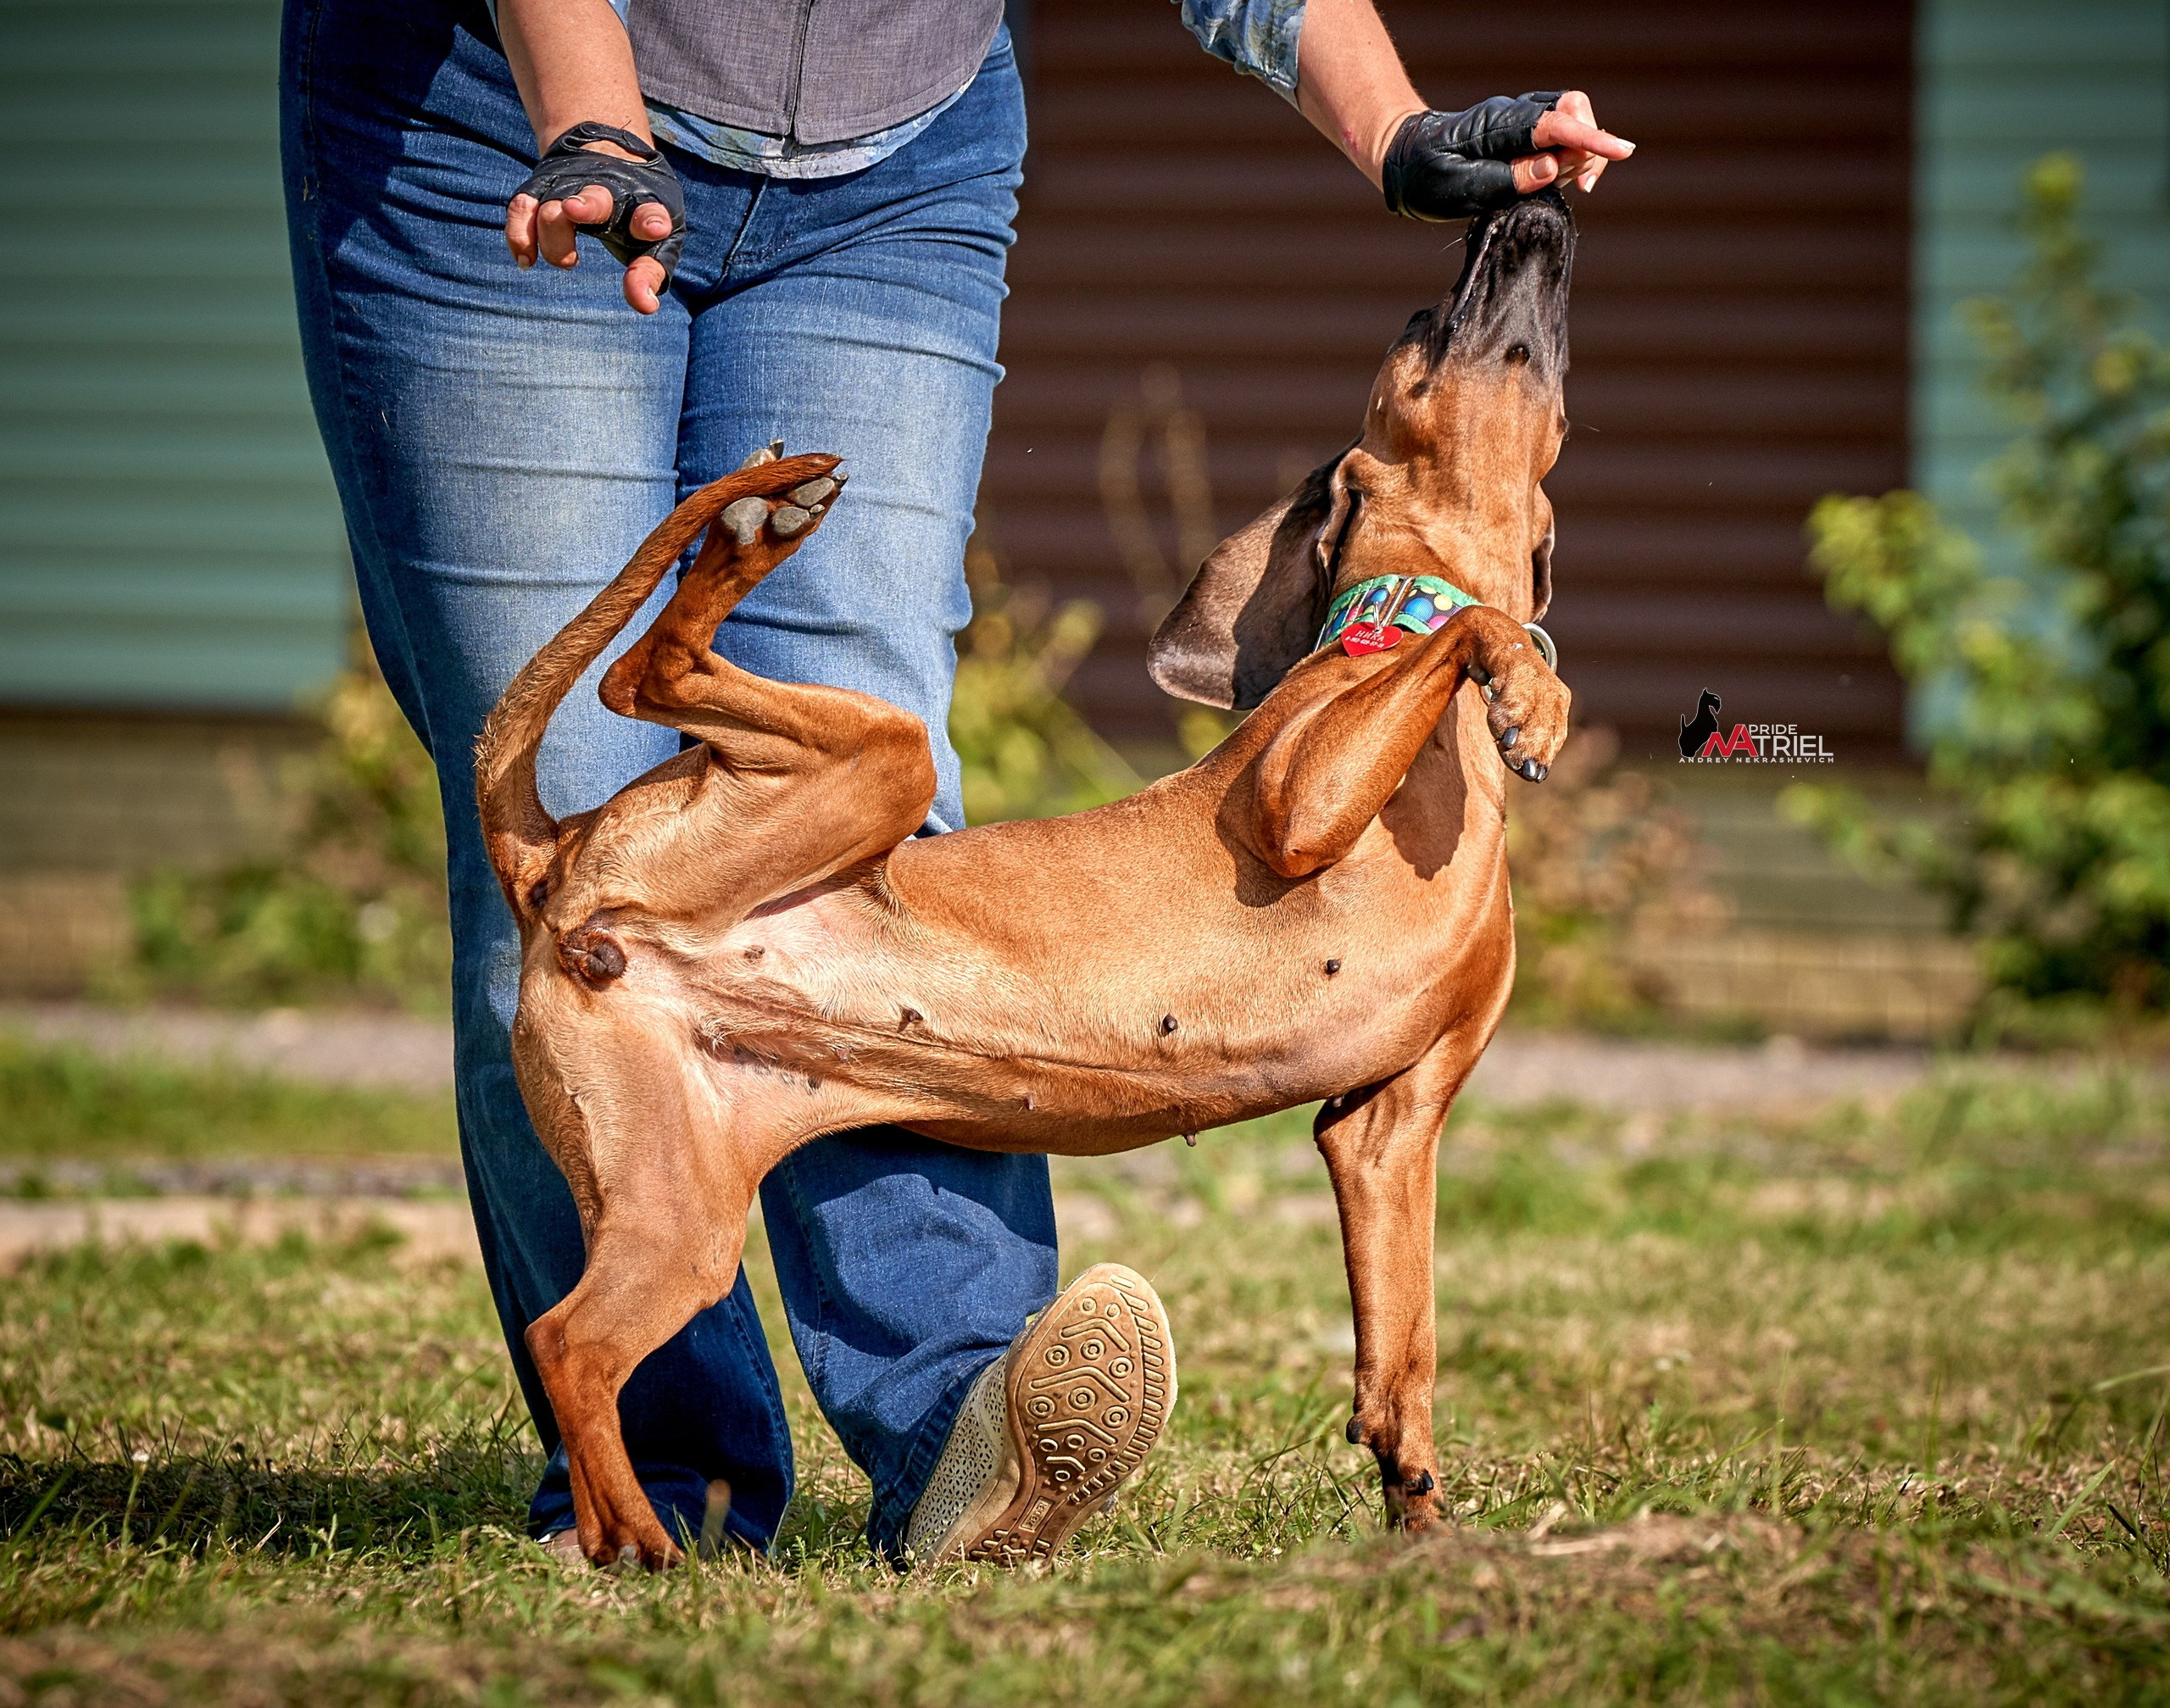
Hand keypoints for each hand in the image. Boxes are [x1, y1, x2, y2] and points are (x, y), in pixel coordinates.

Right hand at [505, 123, 685, 315]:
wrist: (607, 152)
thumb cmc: (635, 211)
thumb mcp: (656, 241)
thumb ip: (649, 274)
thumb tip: (645, 306)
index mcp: (642, 202)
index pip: (649, 211)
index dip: (650, 221)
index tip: (656, 229)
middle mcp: (604, 189)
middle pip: (594, 197)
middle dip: (586, 204)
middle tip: (574, 211)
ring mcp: (569, 186)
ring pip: (551, 207)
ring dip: (552, 236)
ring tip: (569, 263)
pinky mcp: (541, 187)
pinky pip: (521, 208)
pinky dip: (519, 235)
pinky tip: (527, 261)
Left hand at [1382, 90, 1633, 223]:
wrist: (1403, 159)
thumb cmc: (1426, 176)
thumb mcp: (1459, 187)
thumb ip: (1507, 179)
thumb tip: (1552, 168)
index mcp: (1498, 128)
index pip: (1555, 125)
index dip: (1591, 139)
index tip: (1622, 151)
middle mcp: (1514, 116)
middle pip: (1573, 111)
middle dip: (1587, 146)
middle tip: (1577, 187)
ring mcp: (1520, 121)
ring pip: (1571, 121)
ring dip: (1579, 154)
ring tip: (1564, 186)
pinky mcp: (1522, 132)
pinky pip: (1560, 134)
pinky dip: (1568, 156)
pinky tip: (1555, 180)